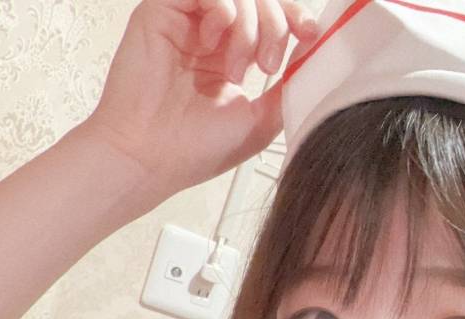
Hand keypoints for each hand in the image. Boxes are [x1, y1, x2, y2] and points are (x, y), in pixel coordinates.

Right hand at [83, 0, 319, 203]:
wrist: (149, 158)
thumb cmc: (193, 150)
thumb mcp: (260, 122)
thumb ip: (288, 87)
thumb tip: (315, 56)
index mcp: (233, 56)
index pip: (272, 17)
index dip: (296, 17)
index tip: (310, 36)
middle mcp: (210, 35)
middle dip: (277, 24)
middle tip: (268, 66)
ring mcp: (188, 21)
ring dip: (250, 25)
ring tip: (235, 69)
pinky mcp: (162, 10)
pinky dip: (223, 8)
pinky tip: (214, 41)